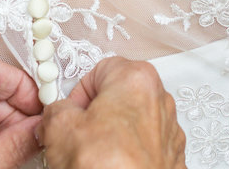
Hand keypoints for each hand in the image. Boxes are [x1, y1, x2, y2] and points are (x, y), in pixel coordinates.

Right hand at [37, 57, 185, 168]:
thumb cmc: (107, 168)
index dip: (78, 92)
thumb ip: (57, 109)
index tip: (69, 112)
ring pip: (132, 123)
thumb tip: (57, 114)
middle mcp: (160, 101)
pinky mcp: (172, 159)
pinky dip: (128, 155)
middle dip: (96, 114)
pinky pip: (144, 148)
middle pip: (118, 96)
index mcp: (137, 79)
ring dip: (112, 136)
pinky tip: (111, 166)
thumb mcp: (59, 127)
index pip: (99, 70)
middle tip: (77, 135)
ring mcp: (169, 132)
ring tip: (93, 156)